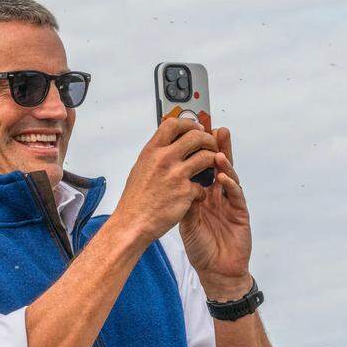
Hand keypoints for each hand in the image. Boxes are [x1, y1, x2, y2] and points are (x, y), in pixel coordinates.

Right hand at [111, 118, 217, 245]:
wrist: (133, 222)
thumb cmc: (135, 200)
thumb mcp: (140, 168)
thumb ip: (156, 155)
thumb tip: (169, 145)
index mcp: (151, 151)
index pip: (173, 124)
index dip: (189, 123)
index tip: (196, 128)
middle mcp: (164, 159)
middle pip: (196, 136)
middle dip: (208, 139)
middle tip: (210, 146)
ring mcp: (176, 175)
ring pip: (207, 156)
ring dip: (213, 161)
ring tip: (211, 167)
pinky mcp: (185, 191)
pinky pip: (203, 185)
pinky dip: (202, 190)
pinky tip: (196, 195)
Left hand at [179, 127, 252, 299]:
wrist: (215, 269)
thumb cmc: (201, 245)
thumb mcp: (186, 218)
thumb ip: (183, 198)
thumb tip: (172, 177)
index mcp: (204, 193)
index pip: (203, 167)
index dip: (201, 151)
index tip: (195, 134)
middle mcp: (219, 194)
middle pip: (219, 166)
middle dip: (218, 147)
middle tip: (216, 129)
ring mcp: (231, 202)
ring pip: (230, 177)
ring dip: (225, 163)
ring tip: (217, 151)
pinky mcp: (241, 213)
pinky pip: (236, 196)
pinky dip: (231, 185)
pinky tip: (225, 176)